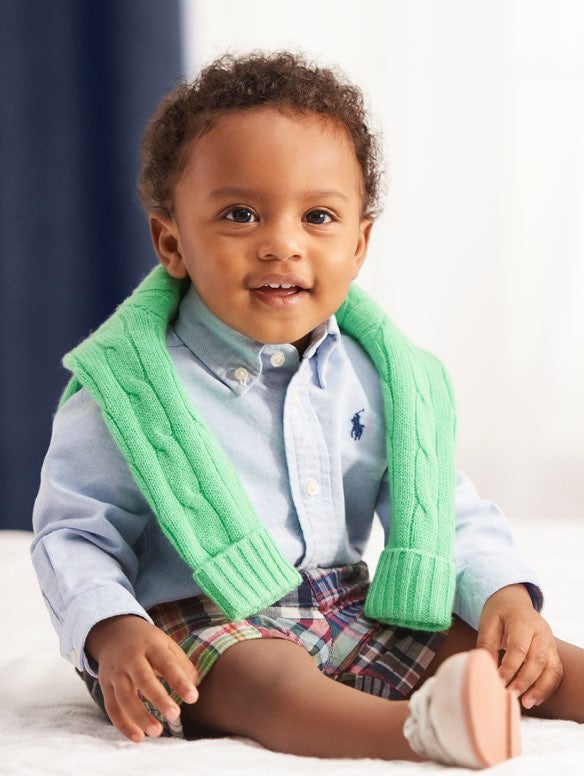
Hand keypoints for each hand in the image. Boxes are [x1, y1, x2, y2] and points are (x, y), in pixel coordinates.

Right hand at [86, 614, 198, 741]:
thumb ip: (180, 664)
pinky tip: (138, 737)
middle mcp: (130, 658)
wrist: (114, 632)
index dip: (179, 680)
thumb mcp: (165, 643)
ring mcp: (116, 672)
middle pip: (143, 678)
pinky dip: (123, 724)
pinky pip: (112, 707)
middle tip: (175, 715)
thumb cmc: (148, 643)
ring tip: (157, 732)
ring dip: (139, 716)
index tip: (193, 697)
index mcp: (150, 645)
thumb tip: (194, 687)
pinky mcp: (105, 685)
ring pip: (124, 696)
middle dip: (158, 698)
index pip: (166, 663)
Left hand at [476, 584, 562, 709]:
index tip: (499, 682)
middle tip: (510, 695)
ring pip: (552, 669)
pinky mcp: (553, 652)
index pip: (519, 647)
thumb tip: (484, 669)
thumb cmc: (499, 614)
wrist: (514, 603)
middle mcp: (541, 632)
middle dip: (524, 681)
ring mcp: (550, 642)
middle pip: (538, 660)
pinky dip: (547, 688)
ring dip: (540, 689)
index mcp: (523, 621)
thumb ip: (487, 644)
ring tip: (525, 703)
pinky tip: (535, 699)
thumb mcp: (488, 623)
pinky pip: (555, 673)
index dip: (510, 667)